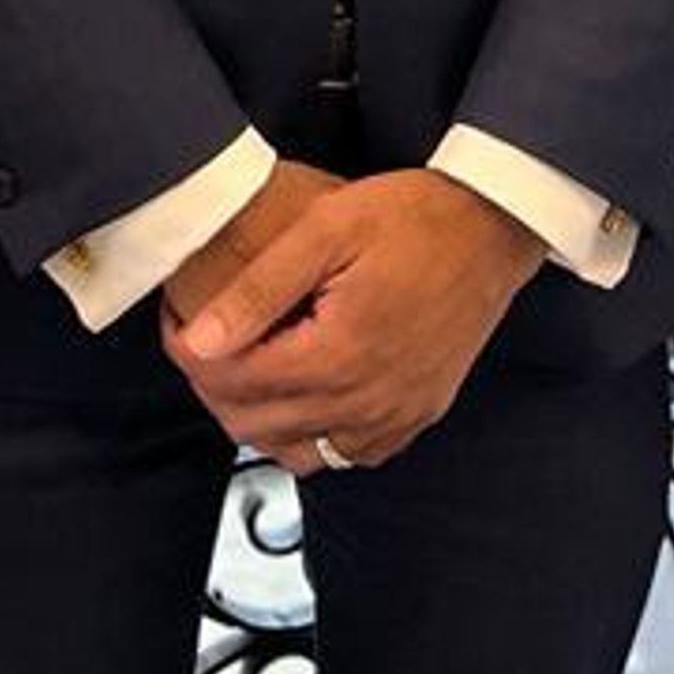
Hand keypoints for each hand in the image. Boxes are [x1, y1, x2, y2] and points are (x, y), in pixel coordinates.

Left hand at [167, 169, 543, 472]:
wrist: (494, 227)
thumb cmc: (419, 218)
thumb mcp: (327, 228)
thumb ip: (258, 289)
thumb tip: (200, 339)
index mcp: (340, 354)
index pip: (232, 382)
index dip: (187, 353)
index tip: (179, 322)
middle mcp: (368, 401)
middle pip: (253, 425)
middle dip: (212, 384)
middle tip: (203, 338)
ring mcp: (395, 418)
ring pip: (295, 453)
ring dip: (256, 416)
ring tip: (246, 364)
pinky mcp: (415, 418)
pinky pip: (343, 456)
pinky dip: (309, 434)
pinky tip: (303, 390)